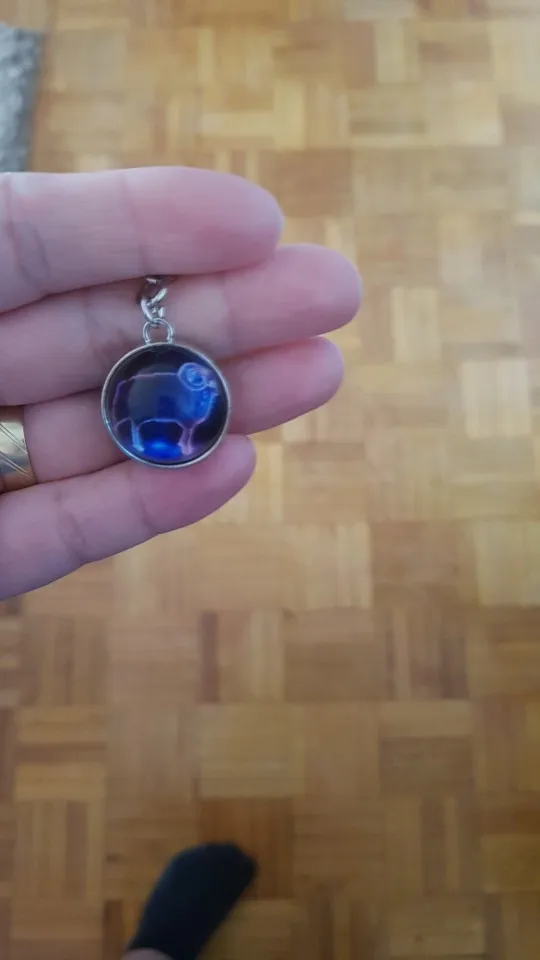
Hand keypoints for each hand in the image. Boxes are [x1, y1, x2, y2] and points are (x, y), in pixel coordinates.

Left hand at [0, 168, 360, 598]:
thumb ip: (36, 231)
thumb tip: (210, 212)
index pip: (45, 245)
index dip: (154, 229)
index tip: (263, 224)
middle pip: (96, 341)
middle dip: (218, 317)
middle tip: (332, 296)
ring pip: (94, 437)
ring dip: (206, 409)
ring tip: (315, 375)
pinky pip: (58, 536)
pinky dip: (143, 507)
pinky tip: (232, 468)